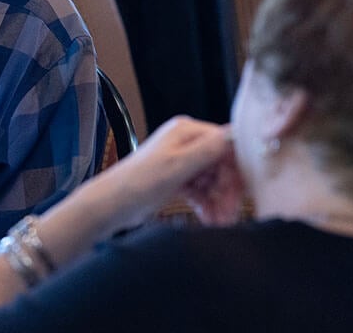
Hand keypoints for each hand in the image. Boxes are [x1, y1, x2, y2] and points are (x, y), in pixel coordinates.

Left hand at [98, 117, 238, 229]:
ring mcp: (181, 160)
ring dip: (219, 200)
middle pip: (222, 164)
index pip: (227, 145)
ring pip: (214, 180)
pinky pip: (202, 189)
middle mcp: (185, 141)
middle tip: (229, 215)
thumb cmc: (138, 182)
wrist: (111, 204)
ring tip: (220, 222)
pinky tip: (209, 219)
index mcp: (186, 130)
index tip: (241, 193)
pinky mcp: (177, 178)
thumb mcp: (177, 166)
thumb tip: (235, 134)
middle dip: (227, 190)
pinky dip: (207, 203)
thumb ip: (207, 150)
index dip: (236, 169)